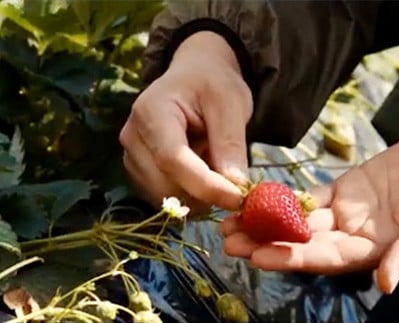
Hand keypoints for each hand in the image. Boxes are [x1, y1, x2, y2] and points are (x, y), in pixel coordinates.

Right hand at [119, 31, 252, 211]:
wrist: (195, 75)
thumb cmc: (212, 83)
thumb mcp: (231, 103)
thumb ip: (231, 144)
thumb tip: (236, 186)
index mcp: (151, 111)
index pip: (173, 159)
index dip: (205, 185)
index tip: (237, 198)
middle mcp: (133, 137)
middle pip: (166, 185)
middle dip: (204, 193)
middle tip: (235, 180)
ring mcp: (132, 156)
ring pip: (166, 197)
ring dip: (198, 194)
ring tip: (213, 161)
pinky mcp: (139, 172)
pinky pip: (166, 197)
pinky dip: (190, 194)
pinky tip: (202, 170)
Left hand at [221, 127, 398, 292]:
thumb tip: (388, 286)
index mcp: (379, 249)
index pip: (329, 258)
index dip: (295, 258)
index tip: (259, 256)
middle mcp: (358, 236)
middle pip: (305, 243)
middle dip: (267, 242)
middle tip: (228, 238)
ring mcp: (350, 212)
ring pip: (301, 220)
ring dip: (267, 220)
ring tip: (231, 219)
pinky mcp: (347, 188)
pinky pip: (311, 195)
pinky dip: (286, 196)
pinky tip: (258, 195)